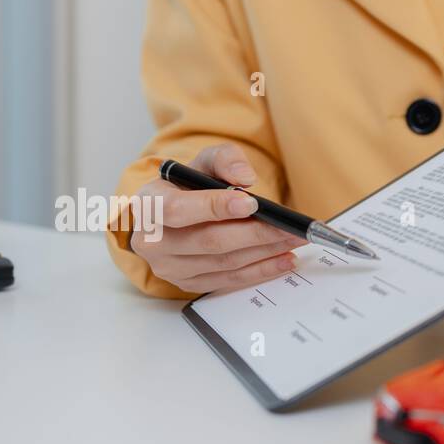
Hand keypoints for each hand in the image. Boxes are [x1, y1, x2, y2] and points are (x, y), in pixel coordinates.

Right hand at [129, 142, 305, 292]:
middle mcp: (152, 242)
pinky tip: (283, 259)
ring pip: (223, 263)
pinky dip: (260, 271)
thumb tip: (244, 178)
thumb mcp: (200, 162)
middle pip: (208, 241)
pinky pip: (228, 281)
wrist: (167, 216)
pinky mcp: (187, 284)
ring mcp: (169, 268)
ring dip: (263, 253)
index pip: (178, 210)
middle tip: (289, 227)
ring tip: (293, 240)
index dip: (214, 207)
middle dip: (255, 234)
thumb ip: (223, 159)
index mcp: (149, 205)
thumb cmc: (185, 187)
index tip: (252, 204)